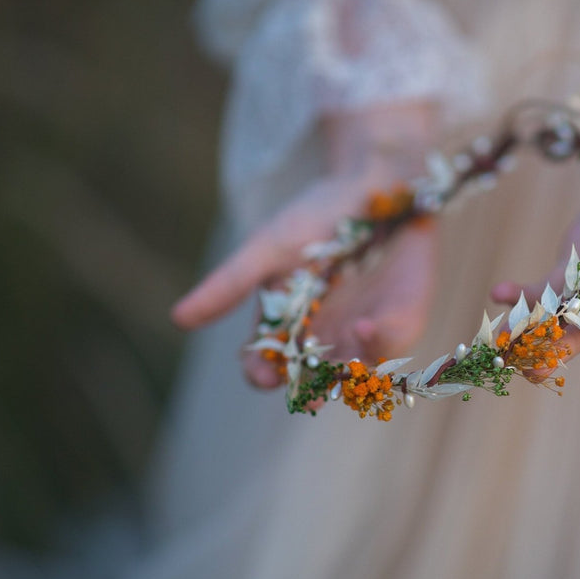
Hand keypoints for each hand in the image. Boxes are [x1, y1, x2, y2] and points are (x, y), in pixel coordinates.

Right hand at [171, 168, 436, 387]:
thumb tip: (178, 319)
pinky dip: (380, 341)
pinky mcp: (401, 318)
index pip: (268, 364)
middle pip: (313, 378)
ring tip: (341, 370)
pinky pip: (392, 342)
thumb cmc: (316, 214)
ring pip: (354, 370)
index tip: (262, 373)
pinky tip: (364, 328)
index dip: (263, 373)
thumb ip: (230, 283)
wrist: (374, 182)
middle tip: (310, 396)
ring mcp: (364, 332)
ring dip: (348, 374)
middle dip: (312, 389)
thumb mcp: (268, 248)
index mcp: (287, 325)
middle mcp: (325, 337)